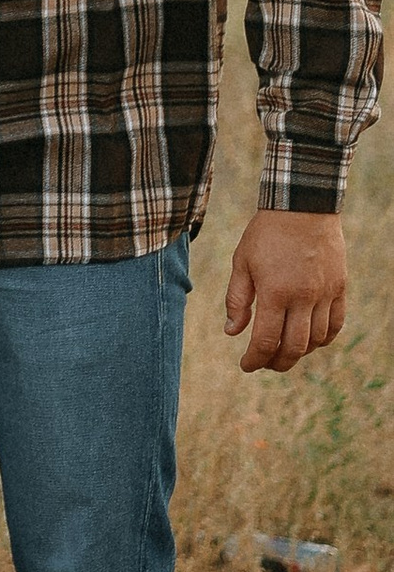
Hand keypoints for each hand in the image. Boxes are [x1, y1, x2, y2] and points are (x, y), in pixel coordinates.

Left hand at [225, 208, 348, 372]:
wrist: (302, 206)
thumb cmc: (266, 233)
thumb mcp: (242, 262)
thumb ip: (237, 299)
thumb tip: (232, 332)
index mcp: (275, 292)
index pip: (266, 341)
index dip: (255, 359)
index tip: (246, 365)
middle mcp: (303, 297)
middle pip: (294, 348)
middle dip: (277, 363)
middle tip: (264, 363)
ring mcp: (325, 294)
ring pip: (316, 340)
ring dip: (299, 352)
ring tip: (283, 350)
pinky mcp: (339, 288)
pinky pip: (335, 325)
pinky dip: (323, 339)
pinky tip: (310, 340)